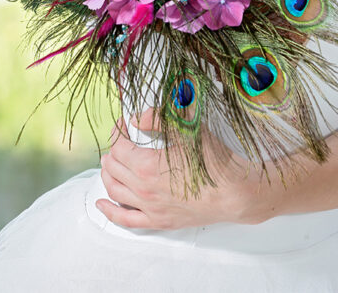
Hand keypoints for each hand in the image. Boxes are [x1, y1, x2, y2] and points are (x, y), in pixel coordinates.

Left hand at [96, 111, 271, 229]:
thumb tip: (139, 117)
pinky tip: (102, 203)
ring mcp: (149, 208)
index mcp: (146, 166)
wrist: (235, 192)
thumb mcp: (187, 129)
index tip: (124, 124)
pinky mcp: (157, 221)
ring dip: (108, 173)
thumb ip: (159, 118)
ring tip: (111, 162)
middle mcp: (143, 189)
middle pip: (113, 167)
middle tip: (121, 139)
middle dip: (113, 150)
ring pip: (114, 190)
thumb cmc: (214, 161)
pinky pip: (124, 219)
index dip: (118, 131)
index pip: (119, 146)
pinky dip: (109, 211)